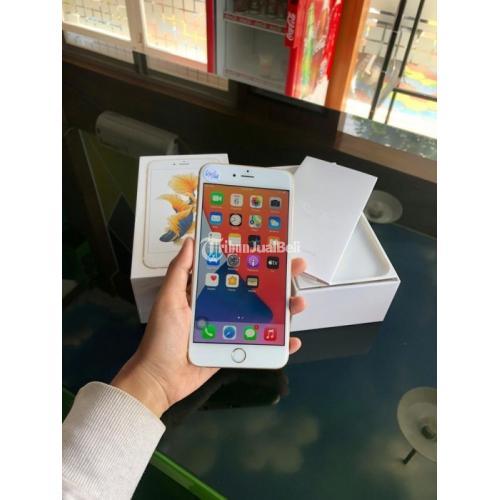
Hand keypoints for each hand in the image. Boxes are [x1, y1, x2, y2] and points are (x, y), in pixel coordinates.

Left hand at [112, 238, 306, 416]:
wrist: (160, 379)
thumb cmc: (162, 338)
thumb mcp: (169, 299)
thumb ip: (180, 271)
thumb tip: (191, 241)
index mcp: (206, 292)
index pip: (234, 270)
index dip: (253, 258)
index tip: (271, 247)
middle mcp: (222, 307)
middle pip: (255, 290)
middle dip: (277, 279)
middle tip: (296, 267)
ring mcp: (231, 328)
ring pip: (263, 314)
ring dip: (284, 308)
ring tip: (298, 303)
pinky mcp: (235, 348)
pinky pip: (261, 342)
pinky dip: (278, 343)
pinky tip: (292, 340)